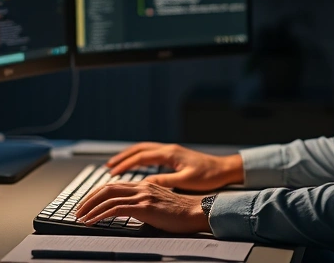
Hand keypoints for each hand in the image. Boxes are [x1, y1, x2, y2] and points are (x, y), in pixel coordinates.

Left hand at [74, 180, 209, 234]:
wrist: (197, 213)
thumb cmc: (181, 213)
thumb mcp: (159, 204)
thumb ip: (144, 204)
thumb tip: (129, 212)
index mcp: (145, 185)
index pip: (114, 185)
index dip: (97, 193)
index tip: (87, 204)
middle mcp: (142, 187)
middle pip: (107, 188)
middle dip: (89, 199)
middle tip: (78, 210)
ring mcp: (143, 196)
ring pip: (108, 197)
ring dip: (90, 208)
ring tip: (80, 217)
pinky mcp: (145, 207)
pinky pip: (115, 209)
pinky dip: (100, 214)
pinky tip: (92, 221)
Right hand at [106, 142, 243, 190]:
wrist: (225, 169)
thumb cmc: (208, 176)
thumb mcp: (185, 180)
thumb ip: (164, 181)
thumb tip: (143, 184)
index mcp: (169, 154)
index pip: (141, 157)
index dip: (125, 165)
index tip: (112, 173)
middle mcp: (168, 149)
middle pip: (139, 149)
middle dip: (122, 157)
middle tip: (108, 167)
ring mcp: (171, 151)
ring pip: (144, 149)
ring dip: (129, 156)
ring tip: (117, 165)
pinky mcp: (174, 155)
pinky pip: (151, 153)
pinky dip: (139, 157)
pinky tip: (136, 165)